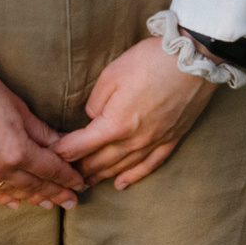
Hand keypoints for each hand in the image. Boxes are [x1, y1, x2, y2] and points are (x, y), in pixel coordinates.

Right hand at [0, 70, 82, 208]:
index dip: (68, 179)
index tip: (79, 184)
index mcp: (17, 150)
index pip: (50, 171)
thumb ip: (41, 133)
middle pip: (34, 186)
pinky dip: (2, 199)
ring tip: (48, 204)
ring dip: (32, 199)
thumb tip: (63, 147)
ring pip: (11, 193)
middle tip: (71, 202)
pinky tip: (15, 203)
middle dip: (55, 194)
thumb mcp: (19, 108)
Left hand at [57, 34, 216, 191]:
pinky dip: (133, 177)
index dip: (63, 153)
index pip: (81, 146)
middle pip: (99, 162)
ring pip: (122, 168)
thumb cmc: (150, 61)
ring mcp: (154, 142)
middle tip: (64, 175)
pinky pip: (150, 166)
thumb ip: (96, 101)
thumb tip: (92, 117)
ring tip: (85, 183)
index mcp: (115, 124)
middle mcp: (134, 140)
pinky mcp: (171, 139)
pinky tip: (120, 184)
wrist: (194, 59)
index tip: (50, 156)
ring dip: (101, 176)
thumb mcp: (112, 74)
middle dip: (79, 169)